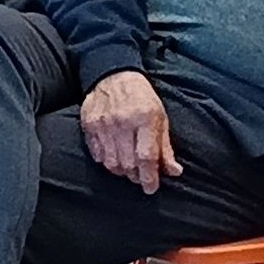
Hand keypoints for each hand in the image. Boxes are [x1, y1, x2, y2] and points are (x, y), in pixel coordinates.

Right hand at [80, 71, 178, 192]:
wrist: (114, 75)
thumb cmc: (141, 99)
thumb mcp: (160, 118)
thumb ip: (165, 147)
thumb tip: (174, 172)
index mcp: (145, 118)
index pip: (146, 156)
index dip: (150, 177)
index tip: (151, 188)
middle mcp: (123, 121)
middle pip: (128, 164)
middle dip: (136, 175)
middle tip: (140, 175)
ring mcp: (103, 124)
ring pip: (111, 163)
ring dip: (121, 171)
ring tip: (128, 167)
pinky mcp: (89, 125)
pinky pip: (97, 155)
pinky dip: (106, 161)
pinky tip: (113, 155)